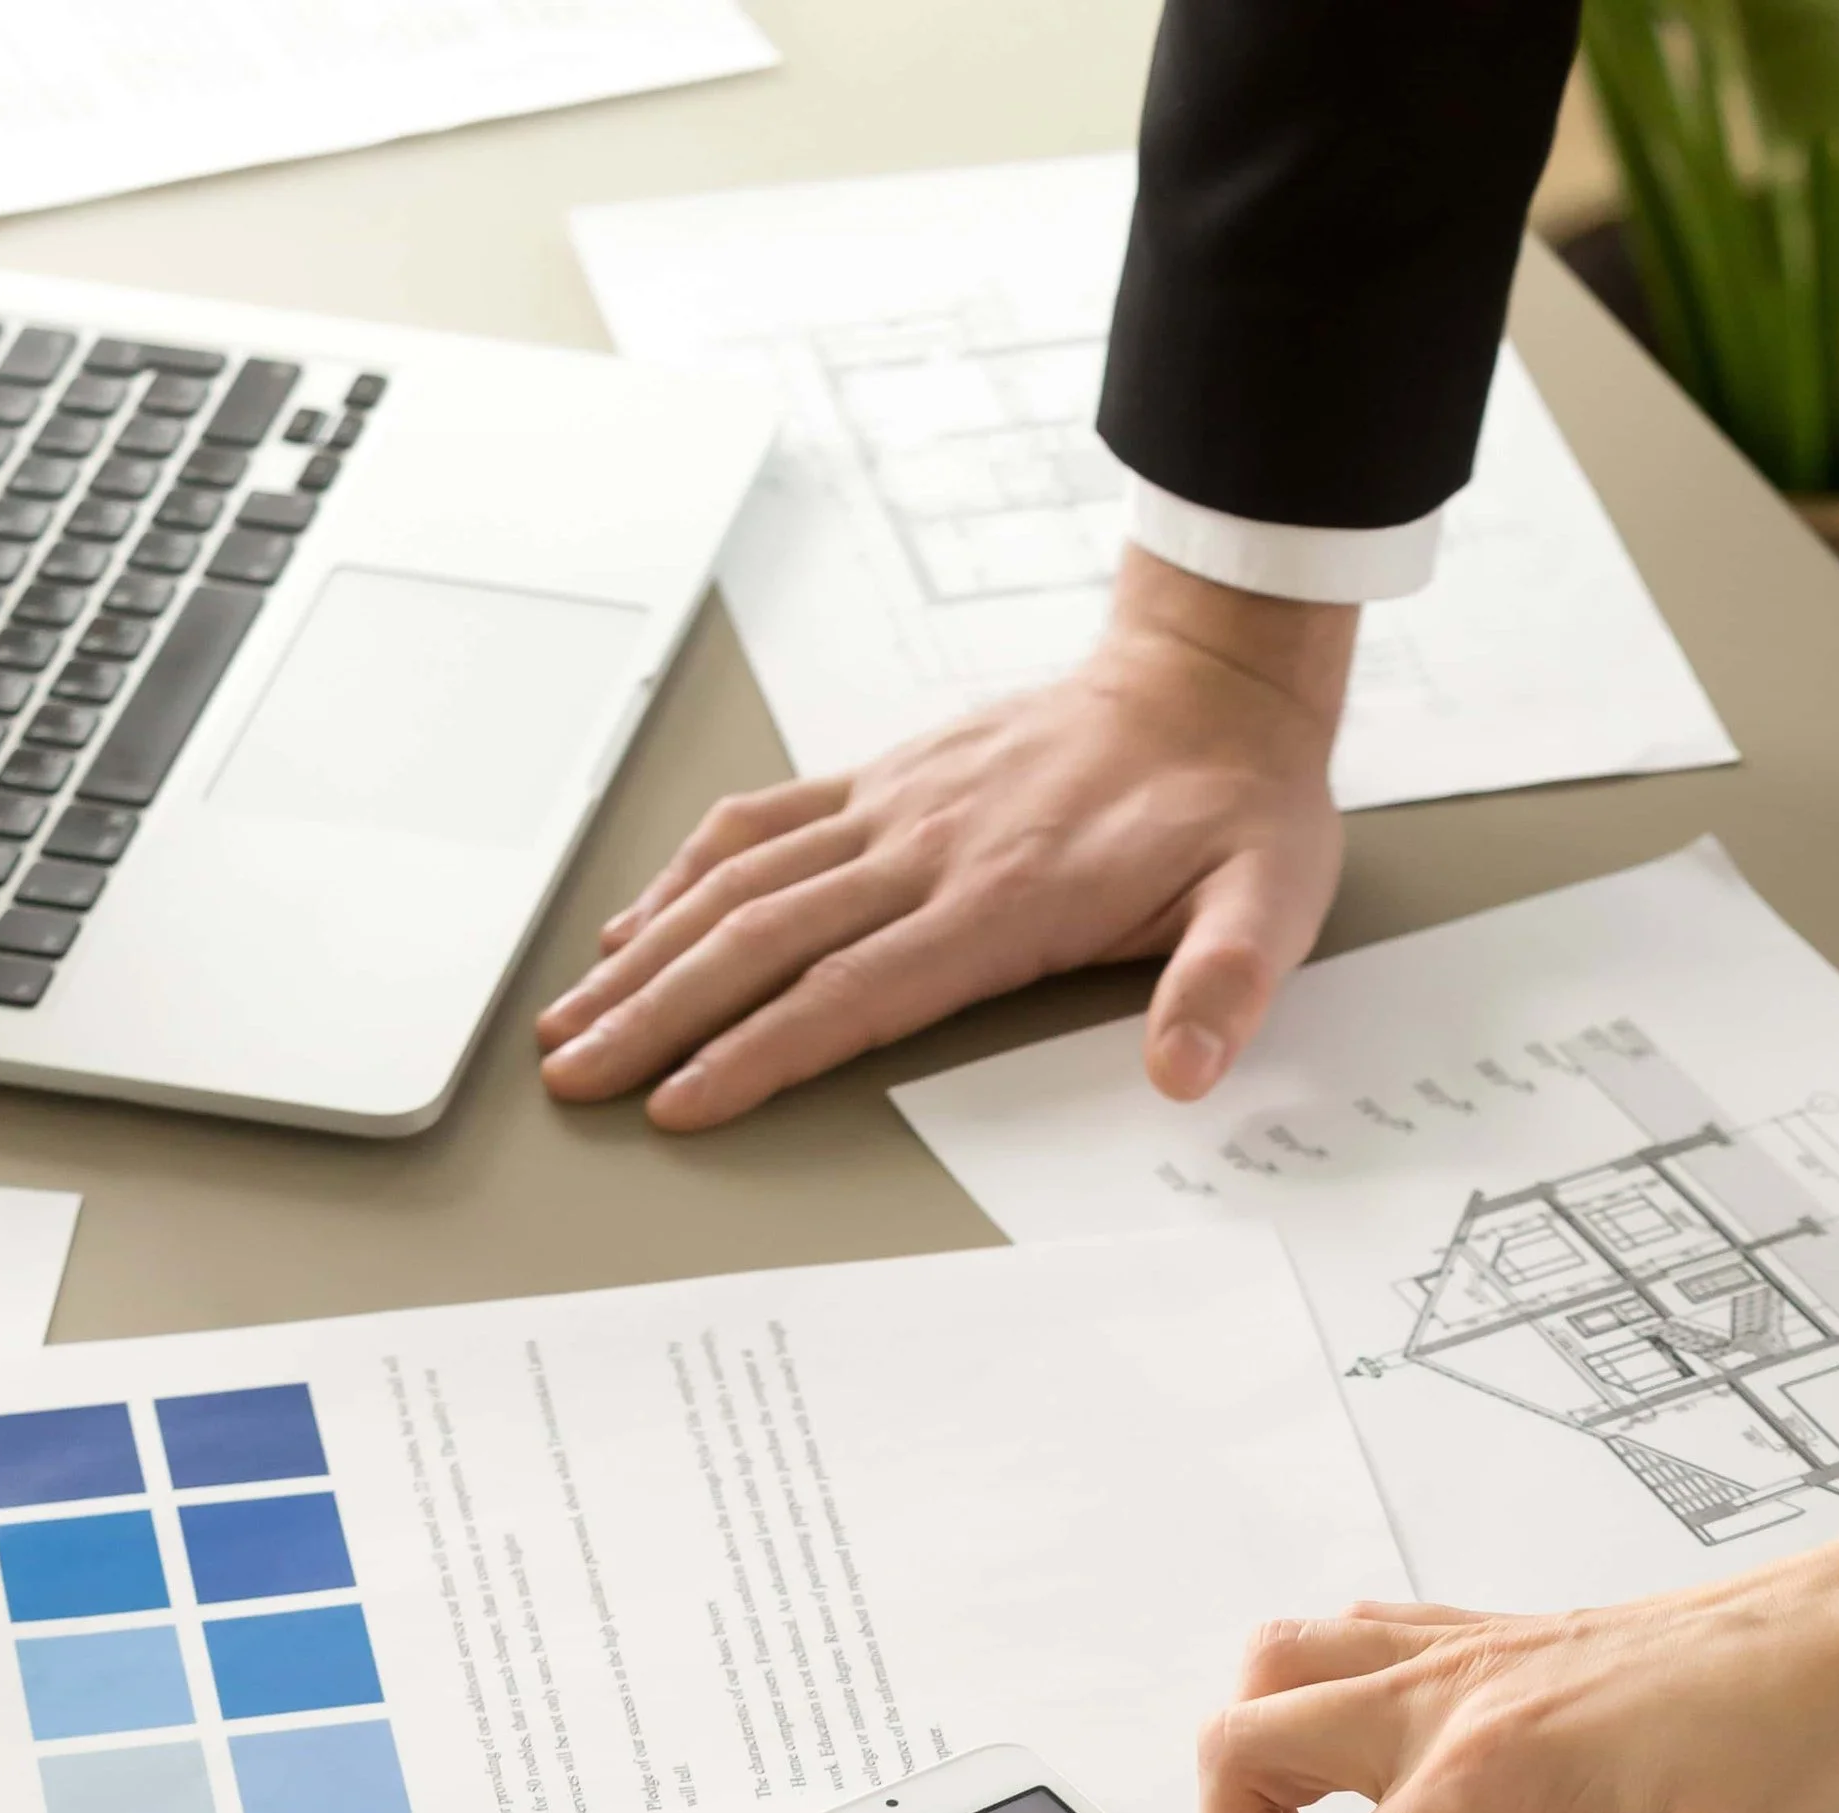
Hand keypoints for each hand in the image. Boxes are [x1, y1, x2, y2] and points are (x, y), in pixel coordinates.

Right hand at [535, 547, 1355, 1128]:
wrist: (1215, 684)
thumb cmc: (1237, 806)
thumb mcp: (1269, 902)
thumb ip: (1222, 986)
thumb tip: (1184, 1070)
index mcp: (1004, 898)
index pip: (850, 993)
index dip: (755, 1052)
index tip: (678, 1102)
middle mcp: (926, 850)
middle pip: (761, 941)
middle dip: (656, 1015)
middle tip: (574, 1078)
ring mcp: (894, 809)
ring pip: (738, 882)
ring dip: (646, 953)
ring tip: (569, 1016)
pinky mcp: (885, 781)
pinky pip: (764, 822)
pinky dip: (686, 872)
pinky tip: (636, 922)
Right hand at [1118, 1464, 1838, 1812]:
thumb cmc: (1806, 1759)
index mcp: (1490, 1771)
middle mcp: (1456, 1693)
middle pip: (1243, 1743)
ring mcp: (1471, 1650)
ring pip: (1281, 1670)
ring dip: (1262, 1767)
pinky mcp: (1499, 1634)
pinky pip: (1354, 1641)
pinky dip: (1324, 1706)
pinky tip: (1380, 1772)